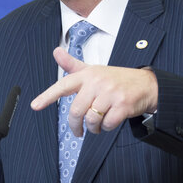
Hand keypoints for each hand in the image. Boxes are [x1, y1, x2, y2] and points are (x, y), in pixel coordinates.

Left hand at [30, 47, 157, 136]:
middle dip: (75, 126)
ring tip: (97, 126)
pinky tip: (110, 121)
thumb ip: (73, 65)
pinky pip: (107, 124)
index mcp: (87, 75)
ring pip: (91, 119)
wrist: (147, 84)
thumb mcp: (93, 70)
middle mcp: (97, 82)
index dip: (47, 96)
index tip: (35, 105)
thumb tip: (56, 51)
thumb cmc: (116, 79)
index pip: (63, 85)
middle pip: (76, 111)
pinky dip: (106, 128)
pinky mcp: (123, 105)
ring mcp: (110, 93)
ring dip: (93, 128)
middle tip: (78, 131)